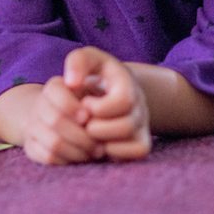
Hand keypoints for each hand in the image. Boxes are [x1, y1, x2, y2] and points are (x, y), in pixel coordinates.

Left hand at [64, 46, 150, 161]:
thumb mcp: (87, 60)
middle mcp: (140, 105)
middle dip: (96, 127)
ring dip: (102, 141)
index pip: (123, 101)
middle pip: (126, 126)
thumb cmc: (95, 75)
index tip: (85, 103)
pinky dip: (115, 153)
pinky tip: (99, 143)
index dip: (98, 107)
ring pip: (131, 143)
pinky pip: (136, 154)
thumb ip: (78, 62)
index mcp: (127, 83)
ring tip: (88, 132)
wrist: (112, 89)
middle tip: (83, 122)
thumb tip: (71, 83)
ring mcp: (142, 125)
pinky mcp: (141, 141)